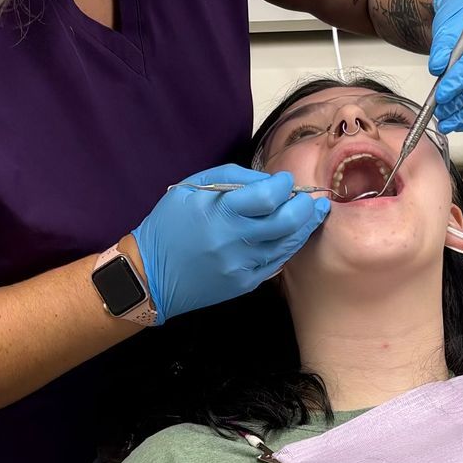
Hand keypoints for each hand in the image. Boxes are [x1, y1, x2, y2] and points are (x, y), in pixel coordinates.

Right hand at [129, 164, 330, 324]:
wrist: (149, 275)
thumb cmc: (168, 226)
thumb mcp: (190, 188)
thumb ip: (231, 178)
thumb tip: (267, 180)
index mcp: (219, 213)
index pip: (268, 196)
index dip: (284, 185)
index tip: (285, 180)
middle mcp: (233, 241)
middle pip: (287, 222)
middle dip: (305, 206)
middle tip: (309, 198)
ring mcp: (241, 266)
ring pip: (287, 244)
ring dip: (304, 227)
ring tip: (313, 213)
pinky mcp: (244, 284)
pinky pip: (276, 263)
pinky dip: (288, 247)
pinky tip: (293, 236)